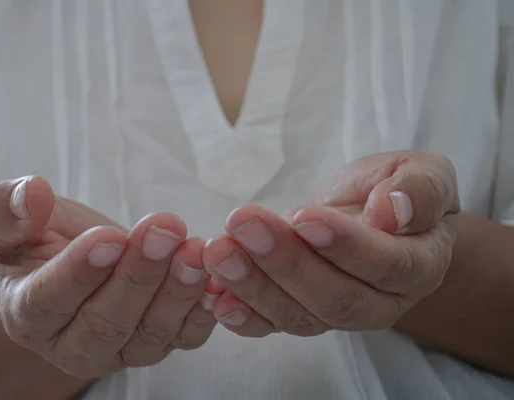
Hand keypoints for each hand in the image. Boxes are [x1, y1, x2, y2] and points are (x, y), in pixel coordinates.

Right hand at [0, 176, 215, 377]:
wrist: (81, 262)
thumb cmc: (43, 241)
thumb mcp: (12, 222)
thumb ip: (9, 211)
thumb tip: (30, 193)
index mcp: (29, 315)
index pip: (49, 300)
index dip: (79, 271)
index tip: (109, 238)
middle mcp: (73, 345)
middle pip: (106, 321)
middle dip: (139, 275)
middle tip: (164, 231)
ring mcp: (122, 350)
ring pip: (151, 333)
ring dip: (177, 291)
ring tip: (195, 250)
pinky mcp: (160, 344)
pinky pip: (185, 337)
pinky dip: (204, 311)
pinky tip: (217, 279)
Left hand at [202, 151, 459, 336]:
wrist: (375, 215)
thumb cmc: (397, 190)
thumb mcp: (423, 172)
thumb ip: (421, 189)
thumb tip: (394, 210)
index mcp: (418, 265)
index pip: (385, 264)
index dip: (344, 245)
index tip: (304, 217)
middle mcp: (379, 302)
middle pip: (334, 296)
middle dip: (284, 262)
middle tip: (243, 225)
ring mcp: (336, 313)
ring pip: (298, 314)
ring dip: (253, 285)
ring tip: (219, 252)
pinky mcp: (300, 313)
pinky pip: (272, 325)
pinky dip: (243, 316)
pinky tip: (215, 299)